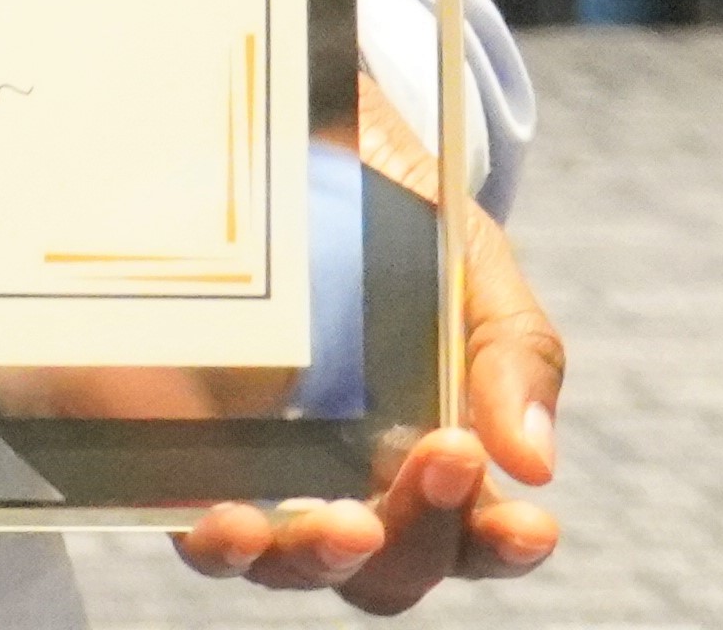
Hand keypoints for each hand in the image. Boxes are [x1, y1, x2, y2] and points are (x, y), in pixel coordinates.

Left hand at [167, 207, 561, 601]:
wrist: (312, 152)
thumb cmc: (405, 229)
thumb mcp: (473, 270)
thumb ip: (512, 355)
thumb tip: (533, 462)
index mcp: (433, 465)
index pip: (478, 538)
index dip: (504, 544)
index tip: (532, 523)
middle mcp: (353, 493)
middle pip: (387, 569)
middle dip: (417, 534)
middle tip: (445, 458)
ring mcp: (270, 482)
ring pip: (288, 562)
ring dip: (311, 554)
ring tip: (328, 522)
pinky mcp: (189, 455)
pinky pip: (189, 518)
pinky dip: (210, 531)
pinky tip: (227, 509)